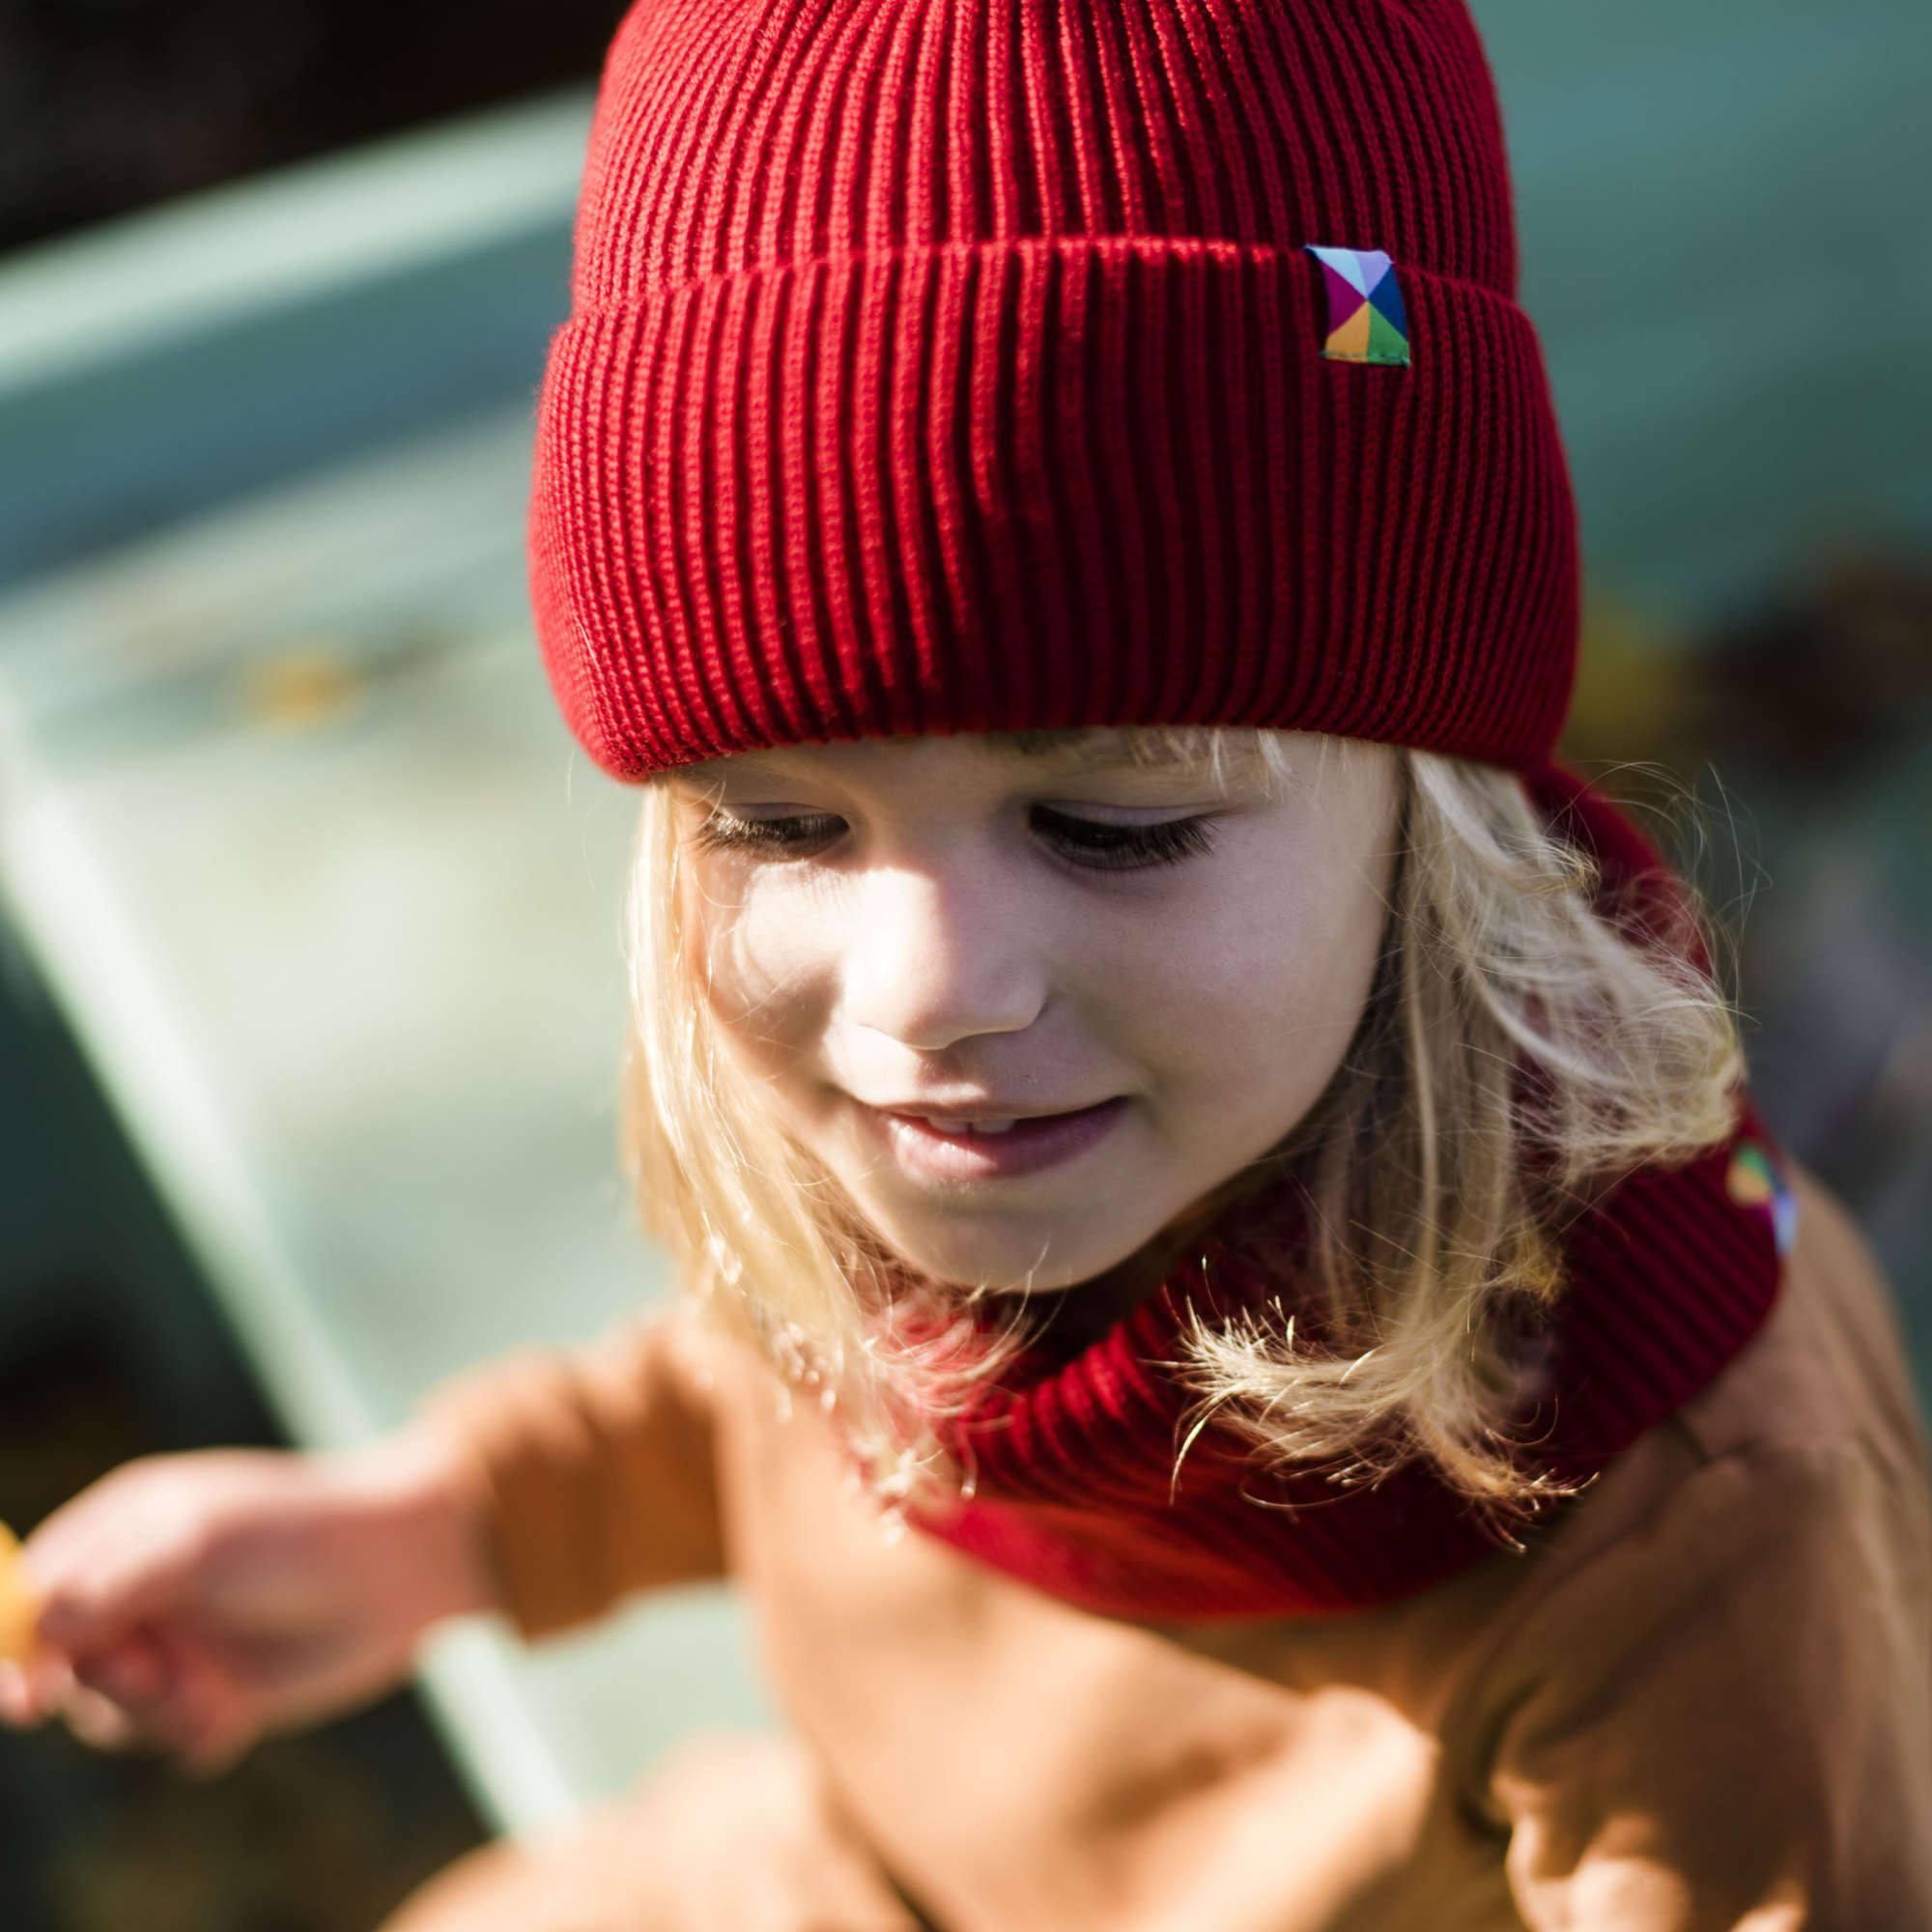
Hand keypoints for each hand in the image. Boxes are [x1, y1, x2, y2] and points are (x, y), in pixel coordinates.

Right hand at [0, 1426, 499, 1775]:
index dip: (15, 1646)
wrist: (402, 1566)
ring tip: (216, 1690)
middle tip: (160, 1674)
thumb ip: (107, 1587)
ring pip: (113, 1715)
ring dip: (158, 1713)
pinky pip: (172, 1739)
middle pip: (65, 1667)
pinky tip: (240, 1712)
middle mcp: (141, 1590)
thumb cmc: (299, 1531)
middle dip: (107, 1683)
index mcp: (121, 1533)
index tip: (25, 1694)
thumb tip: (30, 1630)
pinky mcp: (219, 1692)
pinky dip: (198, 1734)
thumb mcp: (195, 1543)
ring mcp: (179, 1643)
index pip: (32, 1595)